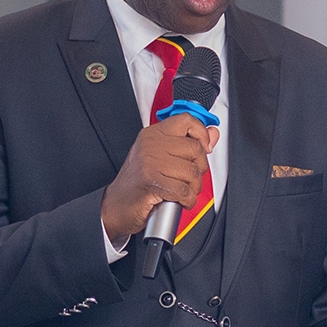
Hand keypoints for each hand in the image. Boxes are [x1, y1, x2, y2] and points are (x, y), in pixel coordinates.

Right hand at [98, 112, 218, 243]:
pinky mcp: (152, 182)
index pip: (186, 120)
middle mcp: (151, 145)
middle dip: (200, 169)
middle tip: (190, 178)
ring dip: (193, 188)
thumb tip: (212, 133)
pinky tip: (180, 200)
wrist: (114, 205)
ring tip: (183, 191)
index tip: (205, 146)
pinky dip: (187, 200)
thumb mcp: (161, 157)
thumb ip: (188, 143)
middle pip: (195, 149)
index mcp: (153, 134)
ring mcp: (150, 162)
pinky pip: (184, 190)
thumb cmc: (137, 183)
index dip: (201, 133)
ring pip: (192, 172)